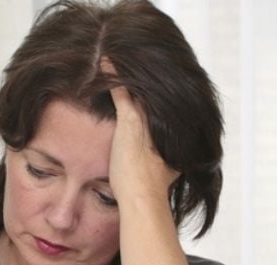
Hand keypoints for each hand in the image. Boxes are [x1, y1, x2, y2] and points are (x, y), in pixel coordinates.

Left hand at [102, 60, 178, 207]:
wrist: (143, 195)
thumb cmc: (150, 190)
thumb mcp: (168, 173)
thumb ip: (170, 165)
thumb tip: (172, 172)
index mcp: (170, 132)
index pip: (162, 109)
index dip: (157, 99)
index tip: (155, 89)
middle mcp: (161, 121)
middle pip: (152, 93)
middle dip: (147, 81)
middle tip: (139, 62)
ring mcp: (145, 118)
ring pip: (137, 88)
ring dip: (128, 73)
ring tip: (121, 56)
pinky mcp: (129, 118)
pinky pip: (119, 90)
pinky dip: (111, 74)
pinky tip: (104, 59)